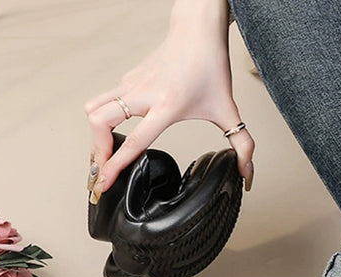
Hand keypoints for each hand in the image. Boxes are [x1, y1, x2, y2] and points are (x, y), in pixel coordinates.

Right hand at [84, 5, 253, 200]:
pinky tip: (112, 134)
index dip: (115, 165)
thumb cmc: (210, 66)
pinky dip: (101, 120)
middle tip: (101, 173)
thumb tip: (247, 174)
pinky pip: (102, 101)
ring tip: (102, 156)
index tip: (104, 183)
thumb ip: (242, 145)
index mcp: (167, 106)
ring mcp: (131, 85)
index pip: (134, 141)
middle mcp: (144, 95)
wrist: (197, 30)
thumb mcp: (229, 110)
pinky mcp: (127, 79)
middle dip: (96, 152)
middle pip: (100, 123)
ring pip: (94, 109)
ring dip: (94, 135)